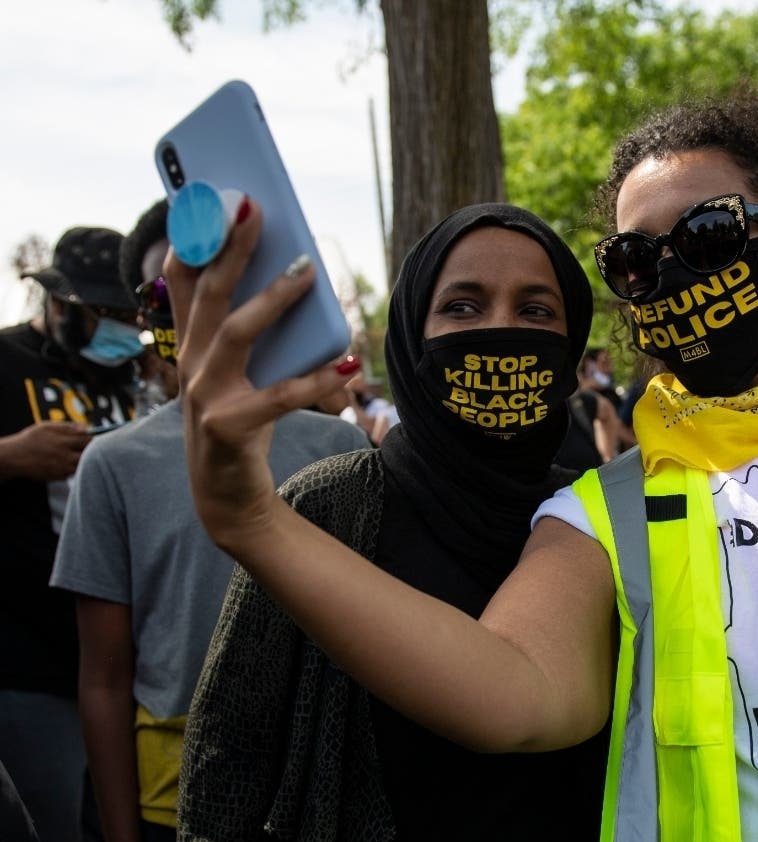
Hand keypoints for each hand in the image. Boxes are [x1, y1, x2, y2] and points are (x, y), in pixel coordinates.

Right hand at [0, 421, 89, 480]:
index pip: (89, 441)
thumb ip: (68, 427)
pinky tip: (65, 462)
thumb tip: (87, 428)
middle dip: (93, 450)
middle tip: (88, 446)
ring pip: (83, 465)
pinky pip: (73, 473)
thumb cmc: (30, 439)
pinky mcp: (59, 477)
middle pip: (90, 455)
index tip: (94, 437)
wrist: (13, 457)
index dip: (94, 439)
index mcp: (64, 442)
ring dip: (83, 459)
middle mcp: (65, 457)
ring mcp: (63, 469)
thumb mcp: (47, 427)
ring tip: (74, 453)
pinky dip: (73, 467)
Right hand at [165, 197, 356, 549]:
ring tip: (306, 270)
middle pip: (210, 295)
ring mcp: (205, 396)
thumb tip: (296, 280)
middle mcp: (191, 365)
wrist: (226, 496)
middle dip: (230, 248)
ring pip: (237, 333)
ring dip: (273, 298)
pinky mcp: (229, 426)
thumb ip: (253, 334)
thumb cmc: (240, 424)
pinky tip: (345, 365)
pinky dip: (313, 381)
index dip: (194, 241)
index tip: (211, 200)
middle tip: (254, 209)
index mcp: (192, 348)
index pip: (183, 285)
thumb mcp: (237, 375)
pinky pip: (278, 396)